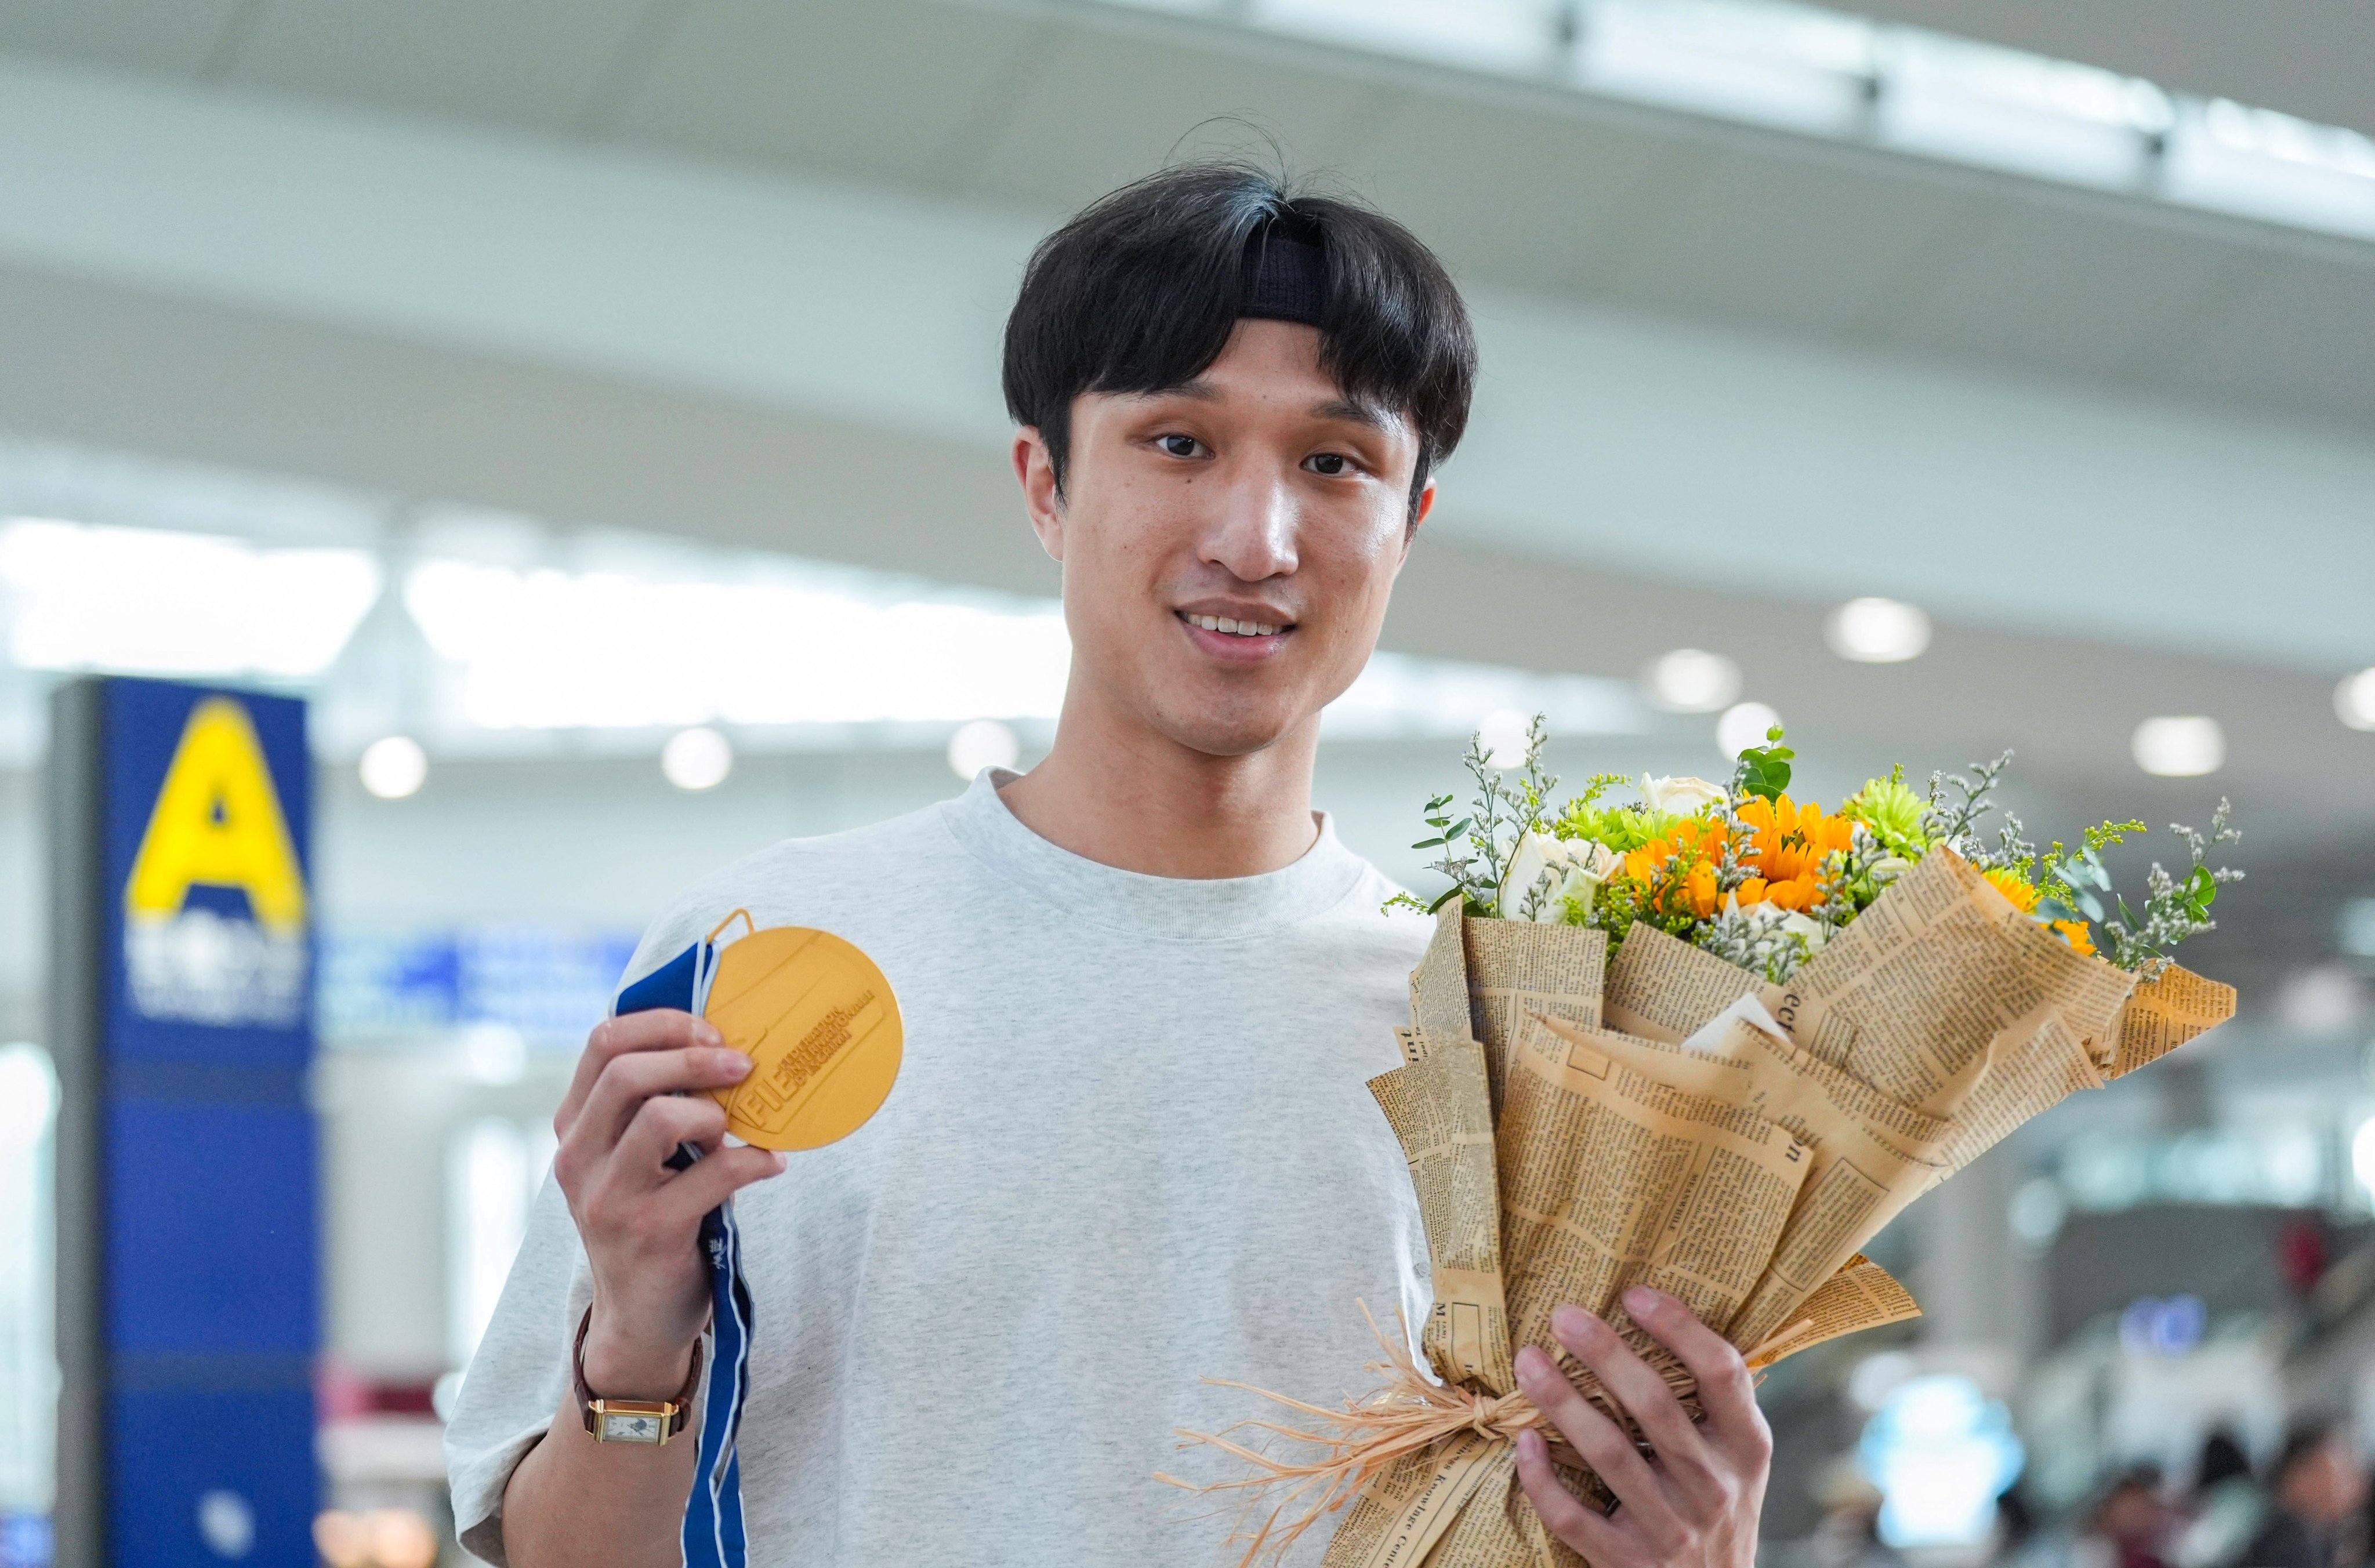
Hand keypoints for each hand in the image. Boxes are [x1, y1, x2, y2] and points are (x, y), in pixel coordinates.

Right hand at [551, 1009, 787, 1396]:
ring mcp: (608, 1197)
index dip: (662, 1024)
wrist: (639, 1316)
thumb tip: (725, 1048)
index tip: (710, 1031)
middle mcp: (578, 1157)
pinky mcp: (648, 1231)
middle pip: (627, 1071)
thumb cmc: (652, 1219)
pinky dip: (753, 1162)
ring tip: (739, 1129)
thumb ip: (657, 1106)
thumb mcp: (638, 1158)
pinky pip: (712, 1174)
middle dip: (694, 1056)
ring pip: (661, 1117)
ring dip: (716, 1112)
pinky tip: (770, 1164)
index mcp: (574, 1127)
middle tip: (742, 1063)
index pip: (602, 1042)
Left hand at [1512, 1286, 1770, 1567]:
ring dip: (1563, 1402)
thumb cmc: (1716, 1504)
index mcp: (1746, 1446)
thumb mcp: (1735, 1456)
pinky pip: (1574, 1517)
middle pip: (1655, 1406)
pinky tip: (1524, 1442)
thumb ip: (1709, 1403)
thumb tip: (1647, 1315)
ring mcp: (1672, 1527)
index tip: (1633, 1293)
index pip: (1722, 1371)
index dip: (1679, 1326)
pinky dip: (1543, 1479)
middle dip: (1605, 1354)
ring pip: (1610, 1455)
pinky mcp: (1628, 1562)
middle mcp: (1714, 1486)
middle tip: (1562, 1316)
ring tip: (1527, 1361)